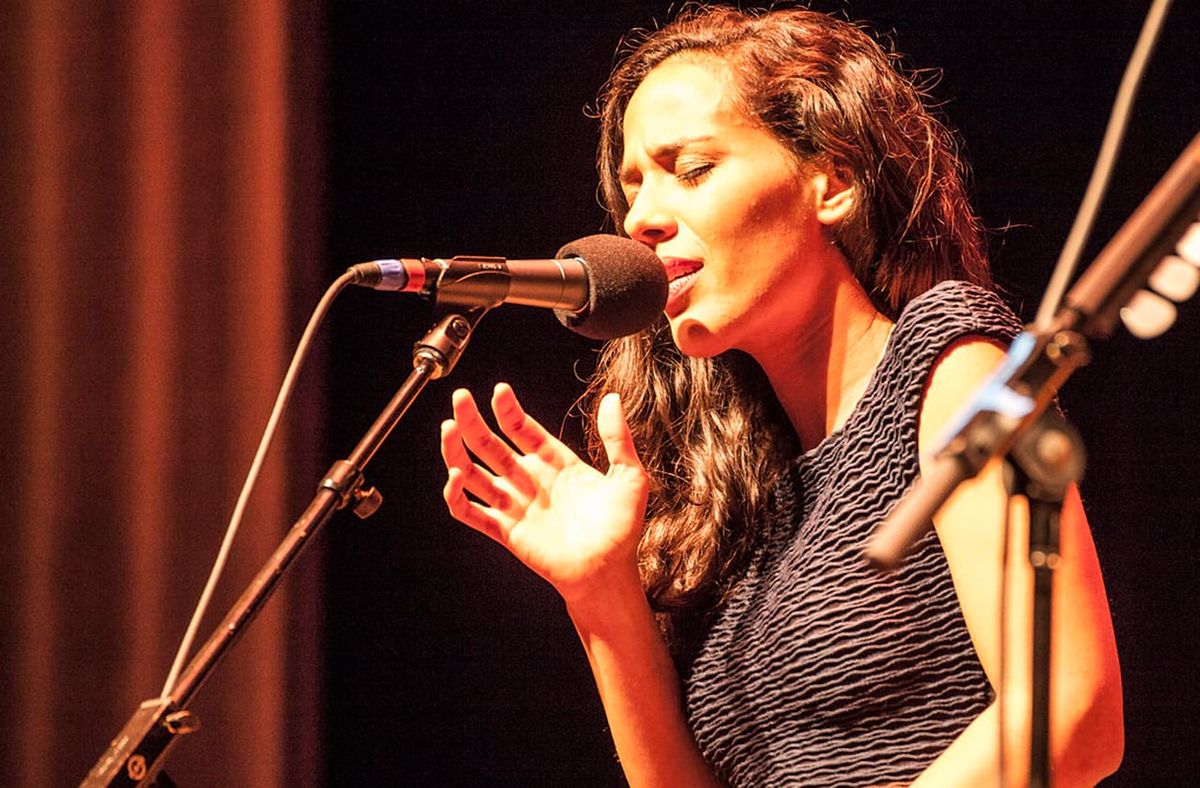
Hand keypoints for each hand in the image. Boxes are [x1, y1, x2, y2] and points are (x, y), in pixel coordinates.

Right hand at [440, 383, 649, 603]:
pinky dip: (457, 496)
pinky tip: (456, 477)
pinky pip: (472, 513)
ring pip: (474, 473)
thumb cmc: (622, 530)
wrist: (609, 572)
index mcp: (555, 463)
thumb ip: (618, 438)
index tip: (499, 391)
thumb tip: (612, 399)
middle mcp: (531, 480)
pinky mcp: (506, 531)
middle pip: (491, 445)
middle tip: (460, 398)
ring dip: (456, 452)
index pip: (522, 429)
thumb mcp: (630, 476)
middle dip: (473, 421)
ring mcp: (516, 505)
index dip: (508, 410)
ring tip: (448, 429)